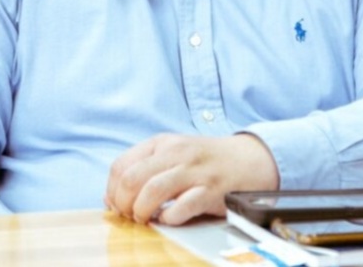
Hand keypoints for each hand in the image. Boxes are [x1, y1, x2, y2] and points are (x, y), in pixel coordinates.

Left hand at [104, 133, 278, 225]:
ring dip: (141, 212)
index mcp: (162, 143)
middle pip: (131, 179)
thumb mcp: (173, 153)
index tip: (116, 205)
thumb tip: (112, 197)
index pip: (120, 166)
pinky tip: (169, 219)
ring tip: (145, 219)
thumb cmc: (206, 160)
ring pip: (151, 192)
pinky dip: (169, 218)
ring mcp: (194, 172)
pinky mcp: (211, 191)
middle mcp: (176, 154)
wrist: (250, 159)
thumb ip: (144, 169)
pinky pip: (181, 207)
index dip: (112, 191)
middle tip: (130, 216)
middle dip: (123, 204)